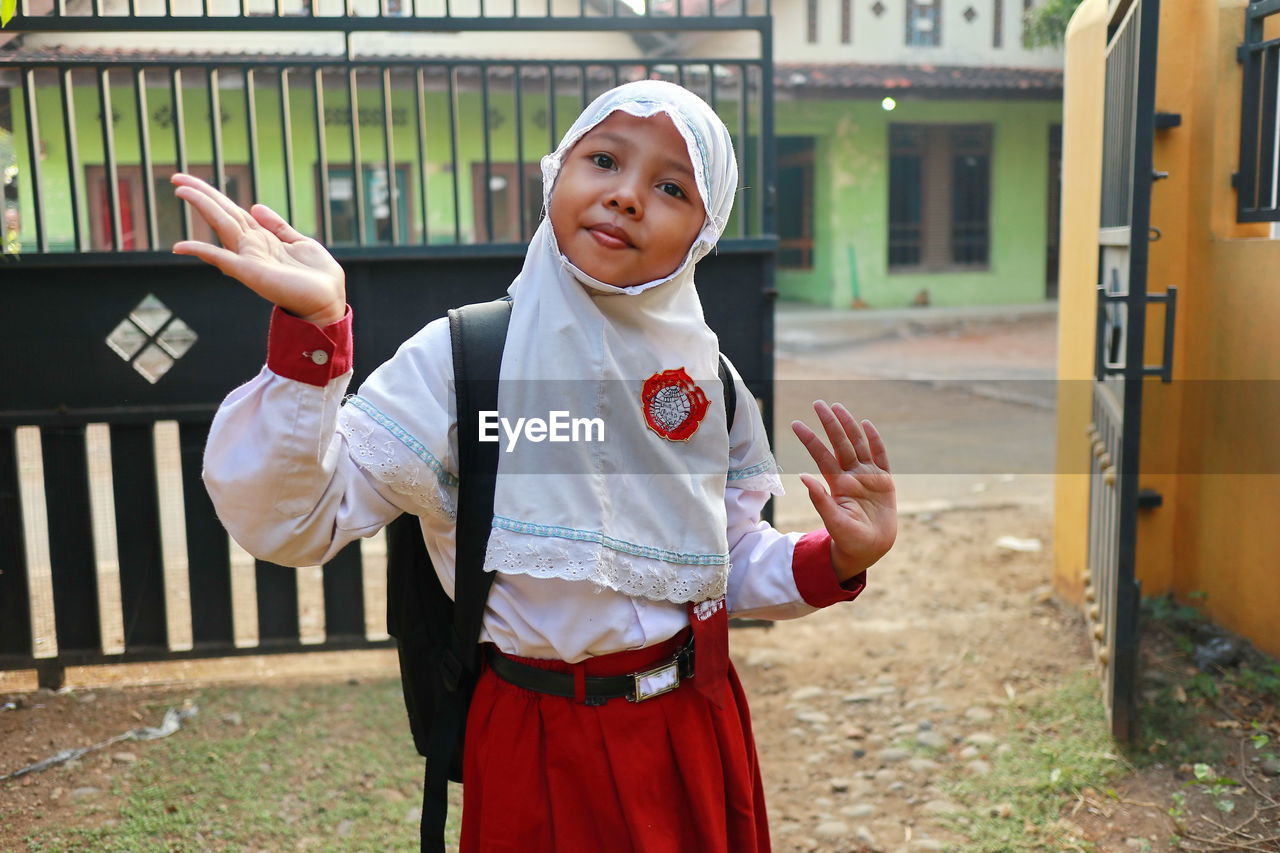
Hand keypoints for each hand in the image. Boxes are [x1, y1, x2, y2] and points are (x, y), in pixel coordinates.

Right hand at [170, 173, 345, 325]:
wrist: (328, 302)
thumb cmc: (318, 277)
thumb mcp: (300, 242)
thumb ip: (278, 226)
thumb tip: (255, 206)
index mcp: (263, 238)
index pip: (232, 210)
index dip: (213, 194)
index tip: (190, 181)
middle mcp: (252, 246)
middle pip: (222, 213)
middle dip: (201, 195)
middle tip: (175, 178)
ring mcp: (249, 258)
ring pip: (222, 225)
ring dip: (202, 207)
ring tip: (181, 191)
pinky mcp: (251, 272)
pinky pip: (221, 259)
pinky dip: (201, 251)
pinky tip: (180, 246)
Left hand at [791, 401, 896, 581]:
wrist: (869, 550)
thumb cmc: (848, 540)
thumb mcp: (834, 522)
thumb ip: (820, 500)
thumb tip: (802, 477)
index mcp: (838, 484)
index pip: (822, 456)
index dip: (810, 439)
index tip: (795, 424)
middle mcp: (851, 476)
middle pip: (839, 443)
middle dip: (829, 423)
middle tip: (818, 403)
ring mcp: (869, 477)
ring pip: (858, 444)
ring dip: (848, 425)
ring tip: (837, 407)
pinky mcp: (885, 482)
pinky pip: (881, 457)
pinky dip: (875, 440)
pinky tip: (867, 424)